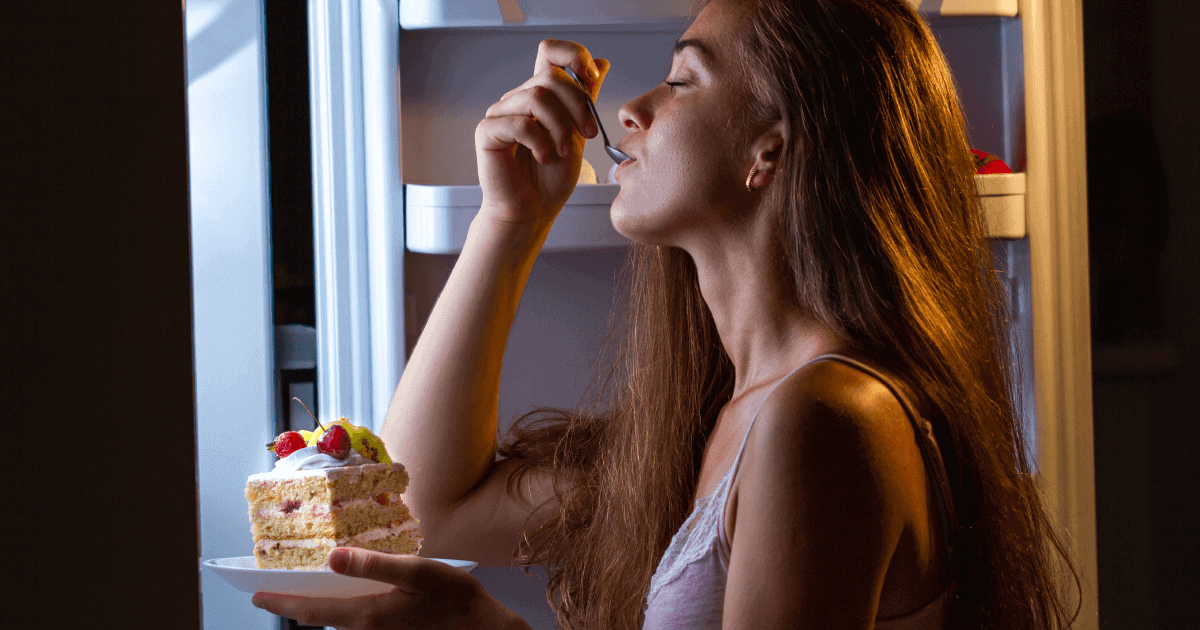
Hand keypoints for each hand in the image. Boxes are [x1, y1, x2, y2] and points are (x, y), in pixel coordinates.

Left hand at [252, 548, 529, 629]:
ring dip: (317, 606)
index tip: (256, 597)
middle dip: (294, 606)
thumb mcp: (416, 573)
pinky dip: (341, 608)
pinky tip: (345, 593)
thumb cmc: (454, 600)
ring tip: (303, 589)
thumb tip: (331, 558)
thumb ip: (373, 566)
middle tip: (271, 593)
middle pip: (320, 618)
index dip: (282, 604)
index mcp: (367, 615)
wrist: (483, 629)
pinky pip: (356, 620)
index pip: (312, 612)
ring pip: (338, 620)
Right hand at [475, 39, 610, 227]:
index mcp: (539, 95)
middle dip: (578, 105)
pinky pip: (520, 122)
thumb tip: (602, 62)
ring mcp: (500, 113)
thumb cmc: (550, 179)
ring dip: (560, 127)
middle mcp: (517, 99)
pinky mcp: (487, 132)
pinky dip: (540, 142)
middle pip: (551, 77)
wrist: (532, 211)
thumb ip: (586, 99)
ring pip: (537, 97)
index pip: (550, 52)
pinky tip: (543, 157)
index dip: (573, 55)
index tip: (593, 78)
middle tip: (588, 134)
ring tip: (562, 152)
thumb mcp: (578, 134)